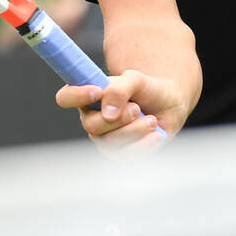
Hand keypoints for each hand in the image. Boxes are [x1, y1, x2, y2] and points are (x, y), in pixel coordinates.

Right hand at [55, 68, 181, 154]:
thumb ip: (119, 89)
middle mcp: (92, 119)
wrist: (168, 105)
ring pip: (109, 142)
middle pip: (92, 125)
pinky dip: (144, 144)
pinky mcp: (119, 153)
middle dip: (120, 117)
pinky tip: (156, 134)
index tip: (97, 92)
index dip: (77, 95)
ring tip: (151, 120)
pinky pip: (125, 155)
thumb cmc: (147, 89)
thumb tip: (107, 113)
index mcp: (88, 96)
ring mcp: (104, 138)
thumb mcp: (136, 80)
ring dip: (135, 129)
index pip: (66, 97)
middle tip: (137, 108)